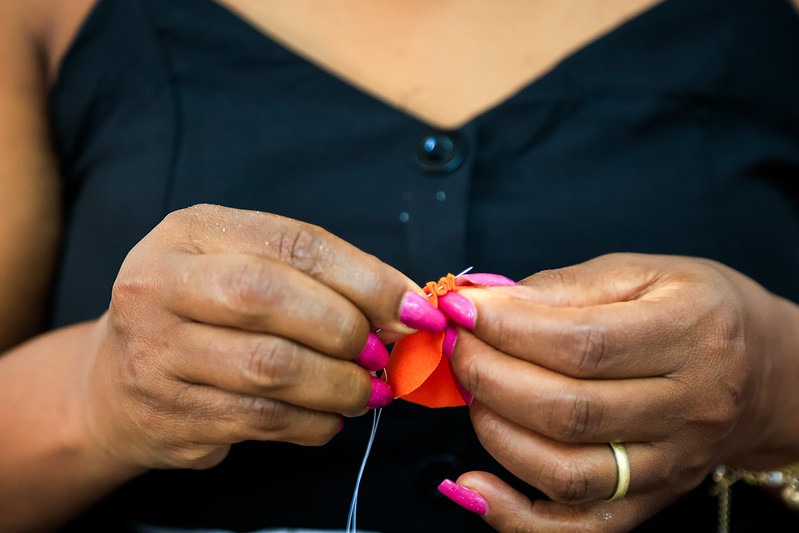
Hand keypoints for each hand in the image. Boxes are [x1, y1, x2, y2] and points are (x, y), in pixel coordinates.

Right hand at [78, 204, 444, 471]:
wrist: (115, 384)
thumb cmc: (203, 316)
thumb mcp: (245, 269)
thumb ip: (317, 279)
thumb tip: (405, 308)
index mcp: (192, 231)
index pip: (293, 243)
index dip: (365, 278)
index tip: (414, 308)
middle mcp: (160, 283)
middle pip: (270, 298)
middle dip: (346, 330)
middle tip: (384, 353)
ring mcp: (155, 351)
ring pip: (269, 368)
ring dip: (339, 384)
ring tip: (368, 390)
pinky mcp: (166, 412)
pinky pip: (260, 420)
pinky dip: (314, 422)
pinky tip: (331, 417)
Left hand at [445, 253, 798, 530]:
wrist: (764, 369)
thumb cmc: (694, 308)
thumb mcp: (640, 273)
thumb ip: (562, 288)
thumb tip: (486, 304)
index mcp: (690, 333)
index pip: (583, 344)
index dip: (508, 330)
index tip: (459, 312)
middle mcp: (688, 406)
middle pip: (569, 411)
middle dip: (490, 378)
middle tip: (456, 349)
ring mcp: (672, 463)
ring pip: (568, 473)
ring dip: (497, 435)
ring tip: (472, 394)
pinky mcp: (653, 499)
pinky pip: (582, 528)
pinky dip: (518, 518)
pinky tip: (474, 487)